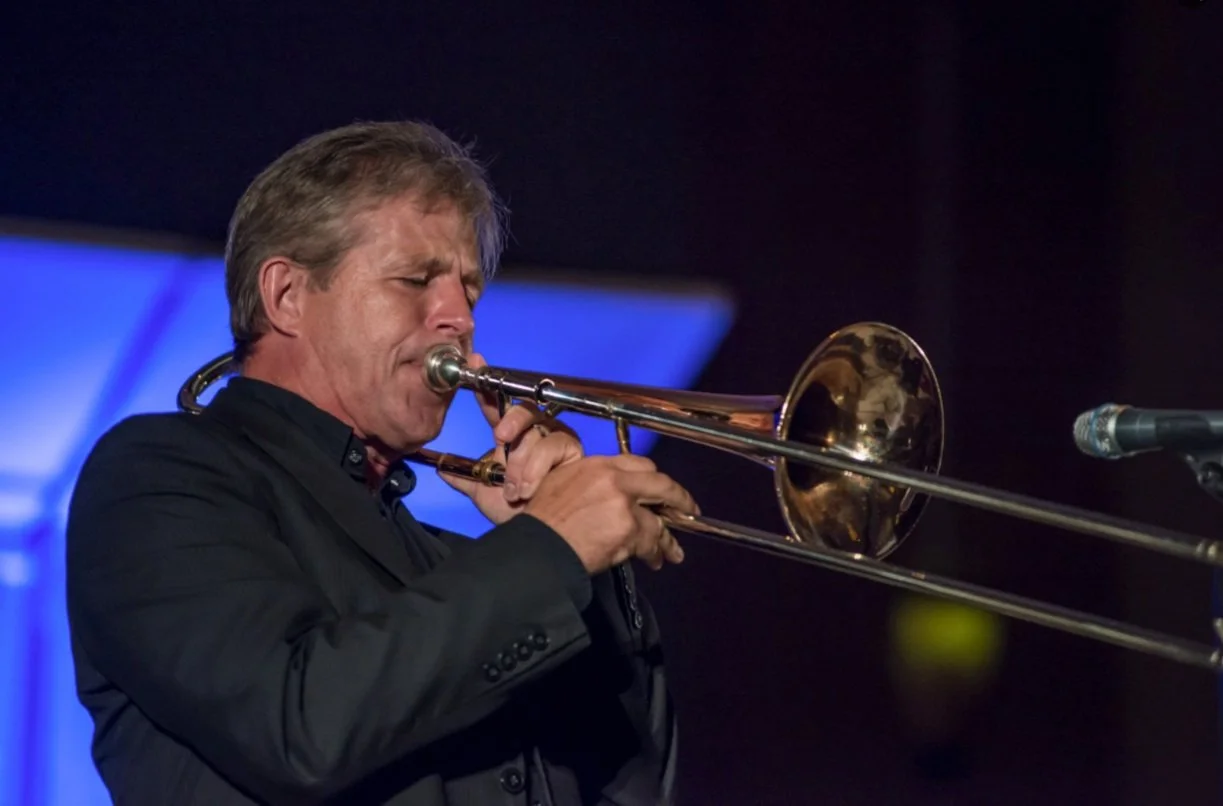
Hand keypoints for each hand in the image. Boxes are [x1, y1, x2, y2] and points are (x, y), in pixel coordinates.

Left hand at [438, 353, 583, 524]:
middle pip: (525, 408)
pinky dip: (537, 468)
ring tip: (514, 489)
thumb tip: (439, 468)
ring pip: (537, 430)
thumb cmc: (516, 512)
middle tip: (500, 437)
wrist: (540, 535)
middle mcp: (535, 432)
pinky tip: (529, 489)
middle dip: (513, 420)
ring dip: (521, 462)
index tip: (474, 361)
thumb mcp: (483, 493)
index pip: (495, 405)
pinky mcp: (573, 450)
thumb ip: (464, 477)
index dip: (484, 383)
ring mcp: (556, 439)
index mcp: (511, 437)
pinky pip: (554, 445)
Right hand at [523, 452, 697, 574]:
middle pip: (660, 484)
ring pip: (657, 520)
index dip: (654, 478)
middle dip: (679, 499)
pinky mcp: (628, 530)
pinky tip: (654, 561)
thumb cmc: (542, 521)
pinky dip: (654, 553)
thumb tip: (615, 496)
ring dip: (666, 538)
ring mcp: (623, 504)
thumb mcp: (561, 485)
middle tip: (690, 511)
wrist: (537, 547)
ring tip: (672, 552)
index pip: (638, 464)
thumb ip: (592, 483)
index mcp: (598, 465)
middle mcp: (614, 479)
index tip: (662, 489)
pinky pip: (650, 542)